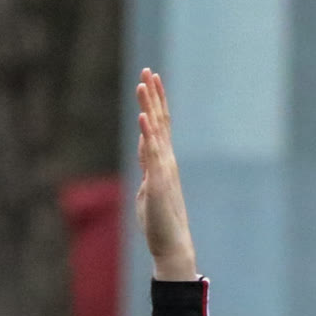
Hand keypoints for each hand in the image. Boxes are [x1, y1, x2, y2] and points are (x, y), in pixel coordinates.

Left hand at [135, 68, 198, 279]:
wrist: (172, 245)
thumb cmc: (159, 219)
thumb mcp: (148, 184)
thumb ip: (147, 162)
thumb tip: (144, 143)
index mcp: (162, 161)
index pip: (159, 124)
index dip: (155, 101)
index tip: (150, 79)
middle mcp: (166, 161)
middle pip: (160, 121)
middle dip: (153, 95)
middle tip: (148, 70)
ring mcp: (163, 170)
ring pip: (156, 132)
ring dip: (150, 107)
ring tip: (144, 84)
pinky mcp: (157, 182)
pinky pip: (152, 154)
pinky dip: (148, 135)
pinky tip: (143, 118)